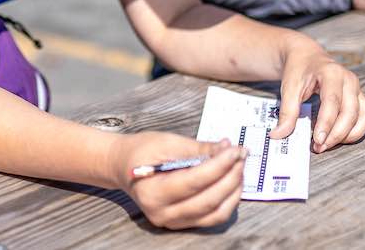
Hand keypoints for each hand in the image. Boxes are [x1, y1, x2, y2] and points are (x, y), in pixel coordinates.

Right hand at [109, 132, 245, 228]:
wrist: (122, 166)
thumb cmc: (141, 151)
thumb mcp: (168, 142)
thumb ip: (199, 148)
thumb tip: (228, 149)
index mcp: (153, 191)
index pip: (195, 181)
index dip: (220, 165)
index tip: (236, 149)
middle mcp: (162, 212)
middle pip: (208, 200)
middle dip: (231, 177)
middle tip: (241, 156)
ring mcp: (172, 222)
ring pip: (215, 214)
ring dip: (233, 191)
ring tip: (239, 168)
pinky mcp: (182, 223)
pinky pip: (211, 217)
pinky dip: (226, 201)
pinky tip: (231, 182)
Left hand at [272, 39, 364, 152]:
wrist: (307, 56)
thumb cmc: (299, 70)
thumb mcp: (289, 88)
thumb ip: (286, 112)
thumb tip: (278, 135)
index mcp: (331, 73)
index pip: (332, 102)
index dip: (326, 124)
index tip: (317, 141)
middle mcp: (349, 80)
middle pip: (350, 112)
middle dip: (337, 134)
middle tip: (320, 147)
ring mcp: (358, 88)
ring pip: (364, 116)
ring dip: (350, 134)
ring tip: (330, 143)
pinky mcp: (361, 97)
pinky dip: (359, 129)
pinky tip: (344, 137)